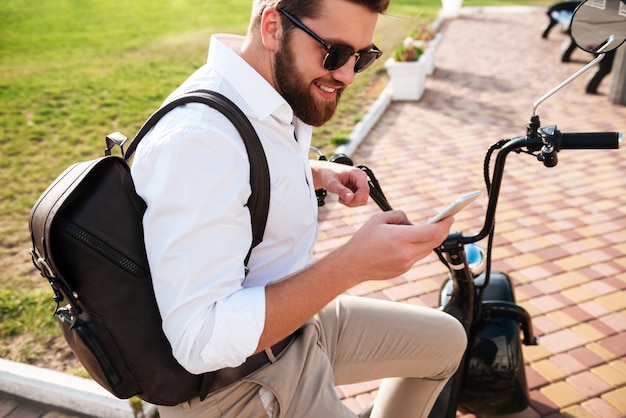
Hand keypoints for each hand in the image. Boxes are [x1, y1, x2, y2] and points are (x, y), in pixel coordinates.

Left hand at [310, 160, 368, 206]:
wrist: (326, 173)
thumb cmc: (328, 175)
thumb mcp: (332, 183)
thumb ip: (341, 190)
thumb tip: (351, 198)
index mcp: (357, 174)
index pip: (365, 189)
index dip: (357, 197)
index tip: (346, 199)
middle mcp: (361, 178)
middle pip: (364, 196)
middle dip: (353, 201)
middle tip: (341, 199)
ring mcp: (360, 184)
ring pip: (362, 200)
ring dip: (352, 203)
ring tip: (341, 198)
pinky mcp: (358, 189)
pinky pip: (359, 200)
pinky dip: (351, 202)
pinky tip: (343, 197)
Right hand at [335, 211, 453, 283]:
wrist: (351, 264)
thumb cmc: (363, 240)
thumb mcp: (379, 219)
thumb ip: (399, 216)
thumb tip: (411, 222)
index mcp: (401, 238)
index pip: (433, 232)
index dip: (445, 224)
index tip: (450, 217)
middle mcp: (406, 253)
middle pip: (435, 242)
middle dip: (442, 230)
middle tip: (444, 221)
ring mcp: (406, 264)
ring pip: (426, 250)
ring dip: (429, 239)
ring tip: (423, 231)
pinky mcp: (403, 270)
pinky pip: (416, 257)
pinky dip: (417, 248)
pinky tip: (408, 243)